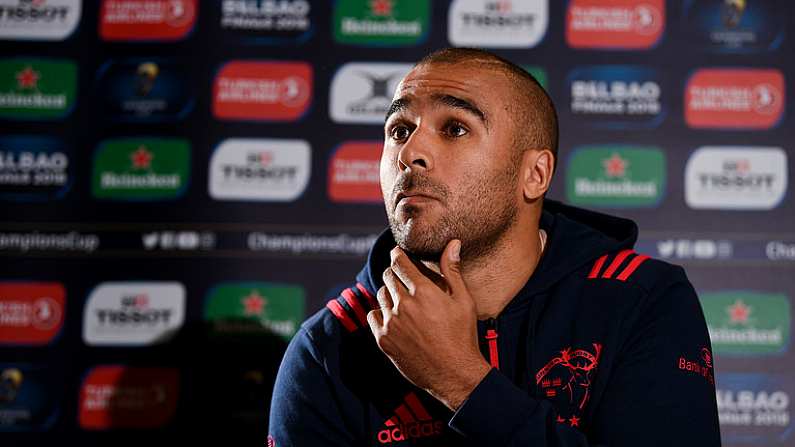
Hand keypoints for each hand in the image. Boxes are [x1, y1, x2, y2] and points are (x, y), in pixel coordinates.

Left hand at [367, 239, 491, 409]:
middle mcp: (404, 305)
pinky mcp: (384, 339)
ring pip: (381, 295)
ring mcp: (392, 323)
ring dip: (390, 293)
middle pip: (388, 276)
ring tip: (404, 302)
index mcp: (424, 292)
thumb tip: (453, 244)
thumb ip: (452, 270)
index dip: (397, 254)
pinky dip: (381, 313)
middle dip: (395, 273)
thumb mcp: (464, 301)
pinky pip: (373, 316)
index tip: (398, 253)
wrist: (454, 373)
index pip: (399, 262)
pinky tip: (394, 317)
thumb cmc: (462, 336)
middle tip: (405, 279)